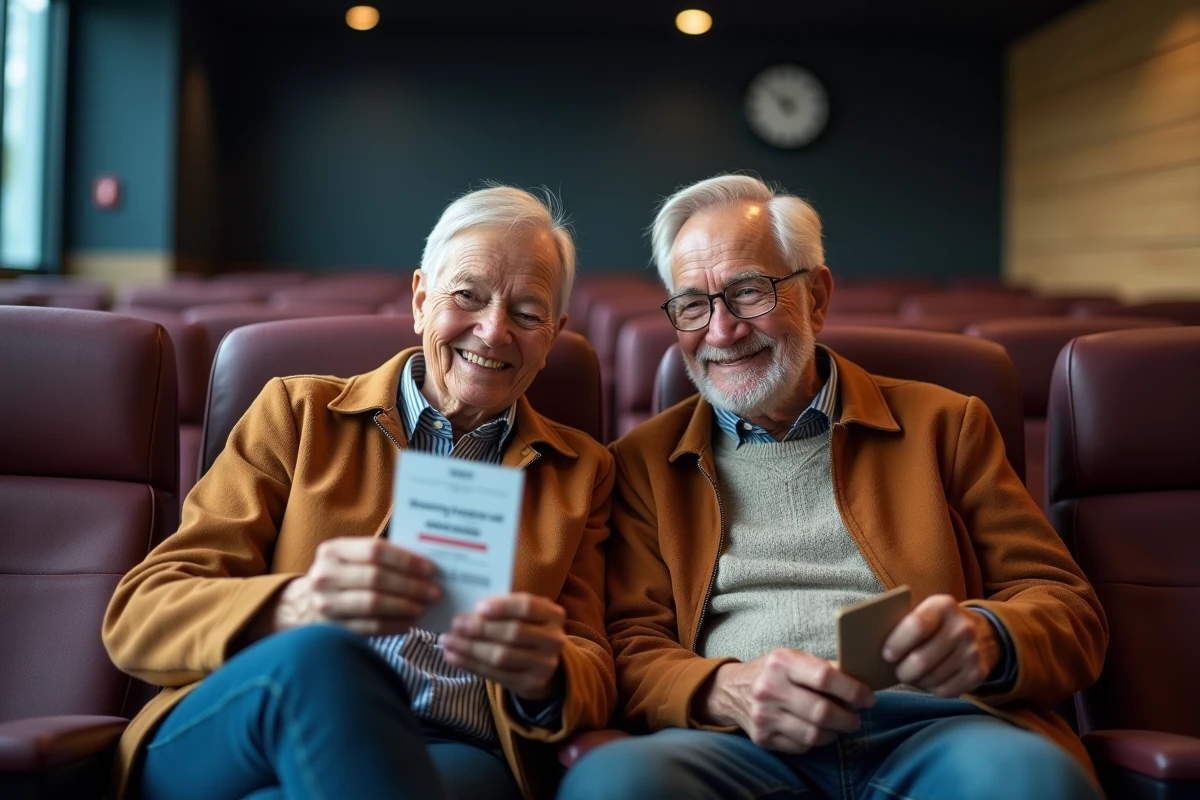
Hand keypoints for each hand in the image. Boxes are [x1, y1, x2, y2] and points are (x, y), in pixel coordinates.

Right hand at [274, 537, 439, 635]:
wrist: (305, 605)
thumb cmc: (344, 577)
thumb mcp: (352, 559)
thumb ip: (382, 557)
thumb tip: (425, 565)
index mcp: (333, 550)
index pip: (375, 550)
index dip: (406, 560)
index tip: (430, 569)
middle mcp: (324, 576)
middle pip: (376, 578)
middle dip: (410, 585)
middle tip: (434, 592)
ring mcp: (325, 604)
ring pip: (373, 603)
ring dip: (404, 606)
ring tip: (424, 607)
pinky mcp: (332, 629)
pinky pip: (370, 627)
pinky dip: (394, 625)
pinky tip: (409, 622)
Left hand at [439, 593, 566, 700]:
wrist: (544, 662)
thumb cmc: (526, 628)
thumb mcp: (524, 614)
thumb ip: (503, 609)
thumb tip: (467, 611)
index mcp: (552, 614)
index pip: (527, 606)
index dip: (502, 607)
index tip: (478, 608)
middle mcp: (553, 639)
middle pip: (513, 632)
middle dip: (480, 629)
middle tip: (455, 624)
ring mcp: (544, 664)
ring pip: (502, 656)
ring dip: (470, 649)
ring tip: (448, 641)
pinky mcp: (531, 684)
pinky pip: (496, 675)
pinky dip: (471, 665)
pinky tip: (454, 657)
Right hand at [693, 649, 874, 752]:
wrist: (731, 690)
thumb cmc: (772, 671)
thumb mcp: (793, 657)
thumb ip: (822, 668)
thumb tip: (859, 681)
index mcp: (781, 662)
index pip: (824, 677)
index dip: (852, 690)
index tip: (868, 699)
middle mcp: (770, 688)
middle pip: (821, 712)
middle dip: (848, 719)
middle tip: (856, 719)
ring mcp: (764, 716)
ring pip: (813, 735)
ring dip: (834, 733)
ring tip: (839, 726)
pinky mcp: (762, 737)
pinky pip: (800, 747)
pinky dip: (814, 742)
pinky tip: (815, 731)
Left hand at [882, 594, 999, 696]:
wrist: (983, 633)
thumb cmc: (938, 624)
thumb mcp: (925, 612)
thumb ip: (903, 624)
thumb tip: (871, 646)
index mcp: (943, 606)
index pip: (917, 626)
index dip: (897, 643)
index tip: (886, 654)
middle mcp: (962, 628)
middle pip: (922, 660)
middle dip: (903, 671)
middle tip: (897, 671)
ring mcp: (972, 652)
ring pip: (932, 679)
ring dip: (916, 681)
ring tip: (911, 674)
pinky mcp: (978, 674)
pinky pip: (945, 691)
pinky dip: (931, 689)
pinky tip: (928, 680)